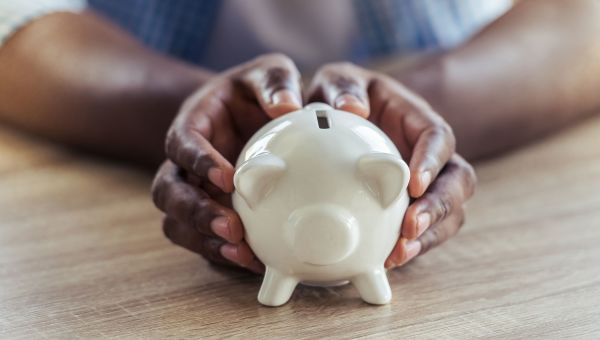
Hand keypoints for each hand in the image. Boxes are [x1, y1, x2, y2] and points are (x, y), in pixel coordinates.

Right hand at [151, 54, 302, 272]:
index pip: (181, 143)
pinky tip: (254, 262)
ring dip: (205, 241)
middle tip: (232, 227)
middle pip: (168, 191)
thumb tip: (288, 107)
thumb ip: (275, 81)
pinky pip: (202, 241)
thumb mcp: (267, 73)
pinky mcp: (208, 214)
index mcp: (193, 125)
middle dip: (196, 212)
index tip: (227, 177)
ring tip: (242, 253)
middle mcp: (185, 163)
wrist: (251, 114)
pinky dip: (222, 254)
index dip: (198, 161)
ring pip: (178, 223)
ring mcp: (194, 191)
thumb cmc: (257, 92)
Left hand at [307, 62, 476, 268]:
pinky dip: (411, 247)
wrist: (341, 118)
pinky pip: (424, 231)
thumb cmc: (341, 96)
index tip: (413, 182)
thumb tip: (352, 108)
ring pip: (449, 212)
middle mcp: (430, 155)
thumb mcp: (338, 81)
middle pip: (457, 182)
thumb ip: (342, 87)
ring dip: (428, 235)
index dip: (432, 161)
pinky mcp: (412, 207)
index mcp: (417, 121)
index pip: (439, 137)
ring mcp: (426, 184)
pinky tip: (388, 259)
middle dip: (438, 207)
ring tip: (399, 253)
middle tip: (410, 227)